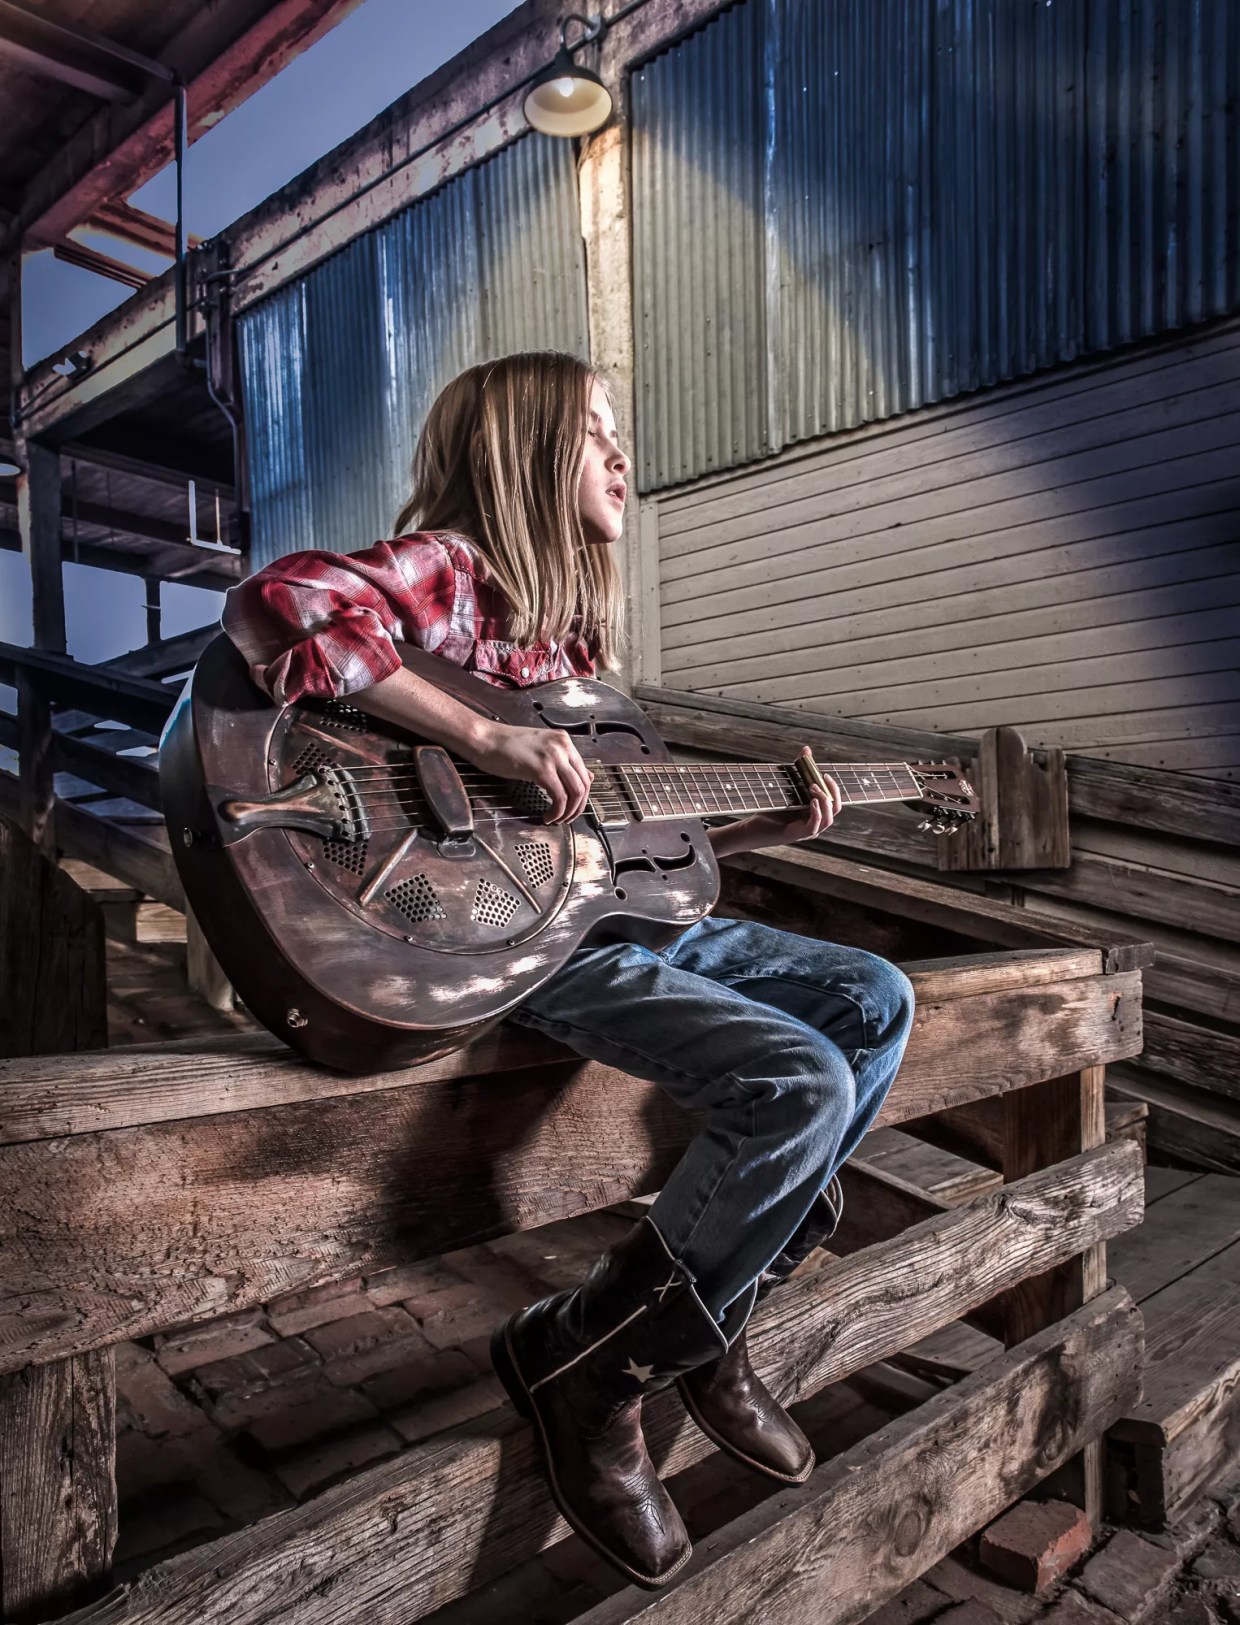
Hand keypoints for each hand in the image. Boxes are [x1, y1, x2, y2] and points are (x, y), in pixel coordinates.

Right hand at [468, 720, 593, 823]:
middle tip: (568, 818)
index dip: (582, 796)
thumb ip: (562, 762)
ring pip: (575, 792)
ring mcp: (553, 757)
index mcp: (563, 741)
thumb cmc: (505, 745)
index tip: (574, 807)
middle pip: (583, 784)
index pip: (584, 772)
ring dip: (568, 812)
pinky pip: (559, 797)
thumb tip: (583, 778)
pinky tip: (547, 816)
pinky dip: (556, 812)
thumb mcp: (540, 749)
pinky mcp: (542, 769)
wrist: (485, 739)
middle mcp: (562, 746)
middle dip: (578, 807)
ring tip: (557, 819)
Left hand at [707, 748, 841, 857]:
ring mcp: (808, 831)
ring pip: (828, 819)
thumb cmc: (770, 809)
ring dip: (824, 801)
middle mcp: (815, 822)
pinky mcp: (799, 835)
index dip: (833, 787)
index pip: (834, 801)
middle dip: (832, 792)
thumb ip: (798, 770)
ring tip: (812, 787)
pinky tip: (811, 802)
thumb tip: (807, 749)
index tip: (825, 774)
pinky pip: (814, 826)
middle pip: (835, 808)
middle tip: (822, 778)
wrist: (752, 828)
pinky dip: (816, 813)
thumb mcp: (786, 788)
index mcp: (815, 812)